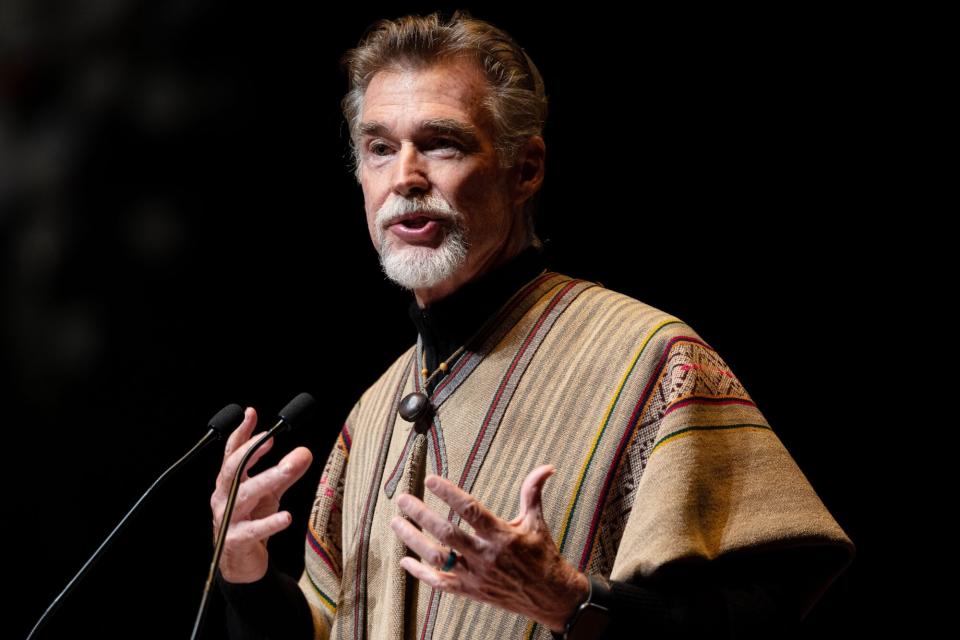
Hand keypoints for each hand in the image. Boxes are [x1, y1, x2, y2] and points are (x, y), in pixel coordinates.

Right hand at [210, 407, 312, 582]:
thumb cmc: (252, 520)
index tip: (252, 414)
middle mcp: (224, 497)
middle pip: (233, 469)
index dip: (241, 433)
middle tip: (273, 439)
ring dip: (266, 480)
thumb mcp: (271, 492)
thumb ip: (286, 472)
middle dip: (252, 452)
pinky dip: (268, 523)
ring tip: (287, 469)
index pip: (232, 453)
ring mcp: (227, 518)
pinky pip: (252, 531)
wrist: (242, 561)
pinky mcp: (235, 541)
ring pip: (243, 496)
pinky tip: (286, 517)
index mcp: (230, 482)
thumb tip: (304, 452)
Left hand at [390, 465, 588, 631]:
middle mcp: (486, 556)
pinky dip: (420, 573)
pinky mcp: (470, 591)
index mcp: (502, 536)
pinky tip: (404, 561)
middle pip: (446, 533)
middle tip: (402, 499)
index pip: (470, 510)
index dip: (449, 493)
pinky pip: (439, 583)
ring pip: (437, 557)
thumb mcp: (537, 522)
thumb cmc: (542, 556)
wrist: (550, 598)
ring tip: (397, 523)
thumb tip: (546, 467)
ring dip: (413, 540)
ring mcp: (475, 576)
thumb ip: (533, 492)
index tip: (430, 479)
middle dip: (421, 515)